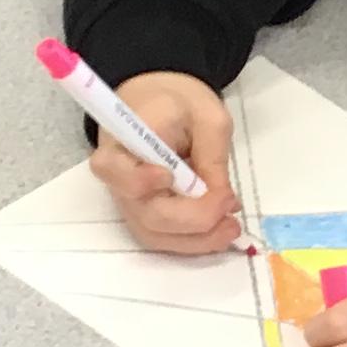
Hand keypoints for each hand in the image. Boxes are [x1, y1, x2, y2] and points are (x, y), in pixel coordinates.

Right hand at [90, 71, 241, 254]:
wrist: (162, 105)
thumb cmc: (180, 104)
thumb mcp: (207, 116)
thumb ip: (212, 154)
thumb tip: (219, 196)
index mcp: (122, 142)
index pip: (114, 170)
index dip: (138, 180)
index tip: (169, 175)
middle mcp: (118, 179)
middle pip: (146, 214)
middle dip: (192, 217)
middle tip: (228, 204)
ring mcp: (131, 202)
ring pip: (156, 235)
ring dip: (197, 239)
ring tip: (232, 227)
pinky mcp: (146, 216)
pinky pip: (165, 239)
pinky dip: (195, 242)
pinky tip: (221, 232)